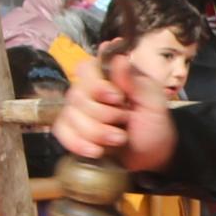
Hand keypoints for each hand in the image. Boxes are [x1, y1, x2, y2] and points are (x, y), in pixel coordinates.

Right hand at [53, 55, 176, 173]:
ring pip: (70, 116)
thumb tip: (119, 58)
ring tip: (119, 139)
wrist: (151, 156)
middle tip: (125, 121)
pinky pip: (62, 132)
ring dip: (97, 132)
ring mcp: (78, 111)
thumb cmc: (154, 125)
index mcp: (110, 77)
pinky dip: (79, 143)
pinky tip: (96, 151)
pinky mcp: (72, 131)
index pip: (87, 68)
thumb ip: (134, 81)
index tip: (117, 98)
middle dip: (104, 115)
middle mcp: (90, 91)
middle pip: (77, 96)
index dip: (97, 84)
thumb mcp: (153, 101)